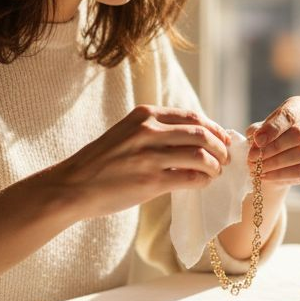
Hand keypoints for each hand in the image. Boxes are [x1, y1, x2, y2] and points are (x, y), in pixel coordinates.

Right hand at [48, 104, 230, 220]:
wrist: (72, 186)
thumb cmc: (102, 162)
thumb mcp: (127, 132)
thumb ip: (156, 130)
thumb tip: (195, 136)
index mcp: (145, 115)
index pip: (193, 117)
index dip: (214, 128)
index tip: (224, 139)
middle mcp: (148, 131)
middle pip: (202, 134)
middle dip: (221, 147)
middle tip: (227, 158)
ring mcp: (150, 156)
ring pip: (201, 156)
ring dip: (216, 165)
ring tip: (217, 172)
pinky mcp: (151, 181)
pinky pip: (190, 178)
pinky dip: (203, 180)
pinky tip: (203, 183)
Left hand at [248, 95, 299, 186]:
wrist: (278, 157)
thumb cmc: (270, 137)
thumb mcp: (262, 129)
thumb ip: (258, 131)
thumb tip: (255, 137)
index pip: (290, 114)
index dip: (272, 128)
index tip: (257, 140)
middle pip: (299, 133)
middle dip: (274, 147)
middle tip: (254, 157)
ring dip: (276, 162)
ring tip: (257, 168)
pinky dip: (280, 174)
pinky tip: (265, 175)